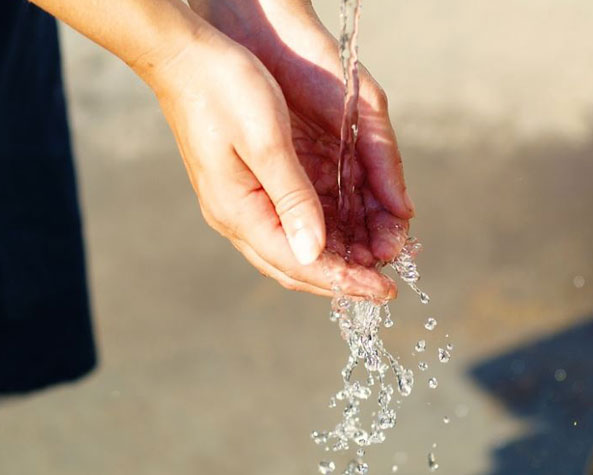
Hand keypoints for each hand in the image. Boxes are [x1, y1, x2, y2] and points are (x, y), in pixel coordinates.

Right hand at [187, 0, 414, 296]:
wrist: (185, 57)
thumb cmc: (224, 89)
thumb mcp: (266, 141)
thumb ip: (292, 199)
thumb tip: (314, 253)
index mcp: (239, 211)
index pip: (298, 263)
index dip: (344, 280)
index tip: (383, 291)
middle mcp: (236, 216)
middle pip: (295, 266)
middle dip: (342, 280)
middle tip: (383, 287)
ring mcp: (239, 204)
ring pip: (292, 250)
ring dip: (334, 261)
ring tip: (373, 263)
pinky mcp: (247, 188)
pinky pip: (288, 226)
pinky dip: (320, 236)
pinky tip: (346, 235)